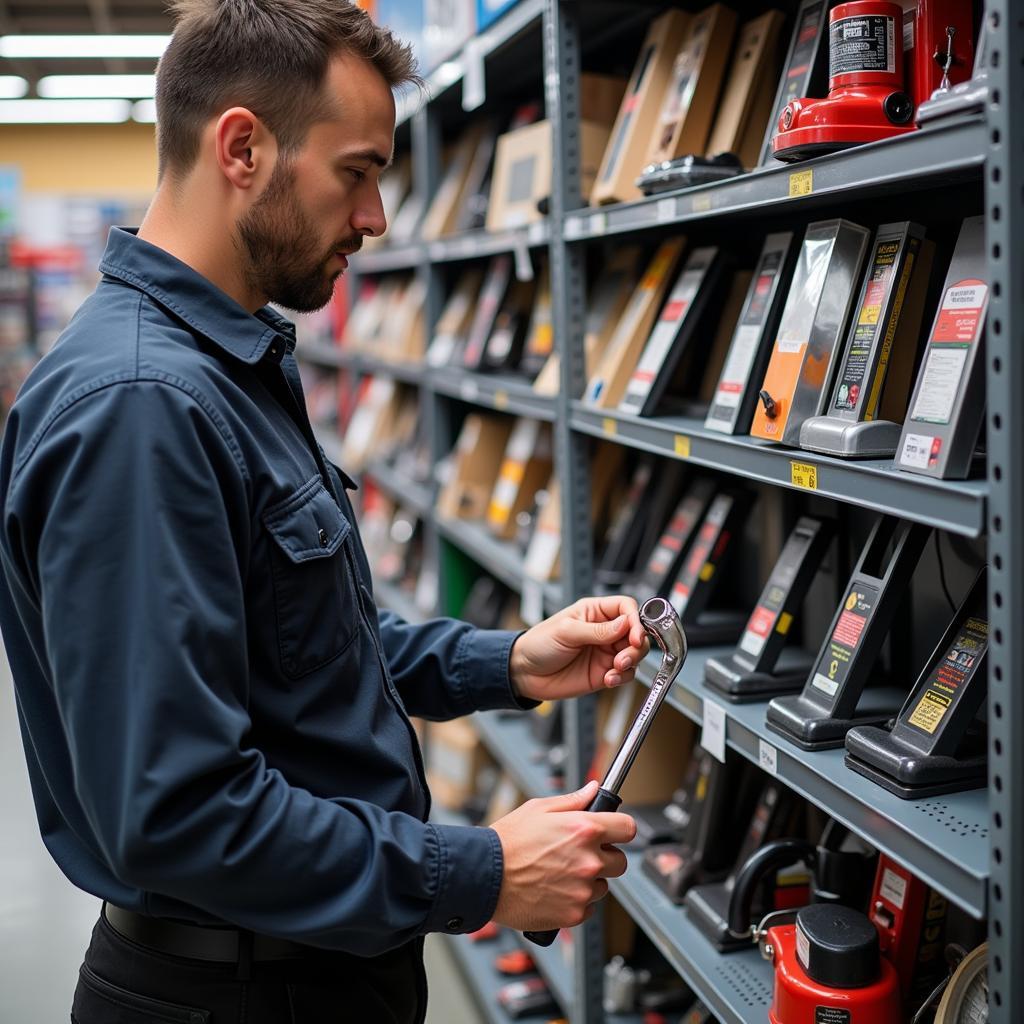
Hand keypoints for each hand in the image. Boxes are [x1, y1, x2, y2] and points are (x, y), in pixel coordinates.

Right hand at [490, 781, 635, 930]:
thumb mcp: (538, 808)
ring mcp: (583, 889)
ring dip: (589, 880)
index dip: (620, 829)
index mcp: (584, 829)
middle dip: (605, 857)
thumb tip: (594, 789)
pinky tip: (555, 891)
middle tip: (580, 855)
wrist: (485, 876)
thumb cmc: (507, 842)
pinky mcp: (574, 914)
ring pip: (603, 886)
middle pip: (620, 861)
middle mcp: (589, 860)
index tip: (614, 831)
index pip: (628, 828)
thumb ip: (573, 800)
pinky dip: (577, 902)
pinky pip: (588, 907)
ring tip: (560, 874)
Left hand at [509, 595, 649, 703]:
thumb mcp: (566, 632)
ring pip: (634, 654)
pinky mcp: (604, 672)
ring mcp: (606, 652)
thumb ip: (597, 630)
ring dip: (630, 662)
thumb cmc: (539, 644)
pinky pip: (625, 674)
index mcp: (595, 612)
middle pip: (636, 632)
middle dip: (635, 645)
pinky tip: (608, 679)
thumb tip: (626, 624)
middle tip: (623, 656)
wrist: (524, 673)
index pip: (626, 608)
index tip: (634, 634)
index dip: (635, 619)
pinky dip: (622, 677)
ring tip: (615, 668)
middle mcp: (604, 631)